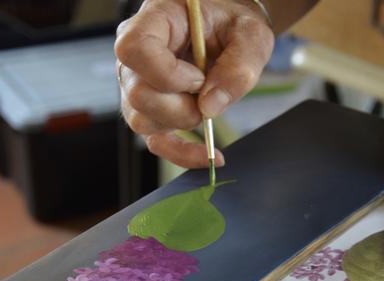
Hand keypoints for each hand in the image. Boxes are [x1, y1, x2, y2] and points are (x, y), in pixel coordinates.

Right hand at [115, 0, 273, 167]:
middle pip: (138, 95)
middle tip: (210, 95)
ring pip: (142, 121)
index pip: (134, 50)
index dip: (166, 74)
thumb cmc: (235, 25)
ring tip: (207, 104)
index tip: (199, 78)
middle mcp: (137, 57)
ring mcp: (138, 86)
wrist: (231, 33)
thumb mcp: (250, 35)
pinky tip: (207, 155)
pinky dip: (180, 153)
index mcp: (154, 22)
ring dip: (182, 123)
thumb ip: (238, 65)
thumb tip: (211, 107)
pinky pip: (155, 141)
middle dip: (181, 107)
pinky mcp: (151, 111)